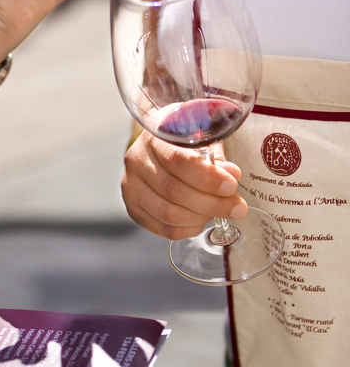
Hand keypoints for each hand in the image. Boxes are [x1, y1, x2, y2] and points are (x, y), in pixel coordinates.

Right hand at [122, 131, 246, 239]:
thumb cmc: (185, 144)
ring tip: (218, 211)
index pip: (179, 161)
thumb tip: (231, 175)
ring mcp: (131, 186)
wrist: (161, 150)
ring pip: (168, 213)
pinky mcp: (133, 208)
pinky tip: (200, 220)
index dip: (207, 177)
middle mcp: (137, 161)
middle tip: (236, 207)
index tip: (231, 186)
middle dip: (211, 203)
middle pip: (174, 191)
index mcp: (154, 138)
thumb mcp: (203, 141)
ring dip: (200, 217)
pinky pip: (162, 228)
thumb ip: (216, 158)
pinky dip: (188, 229)